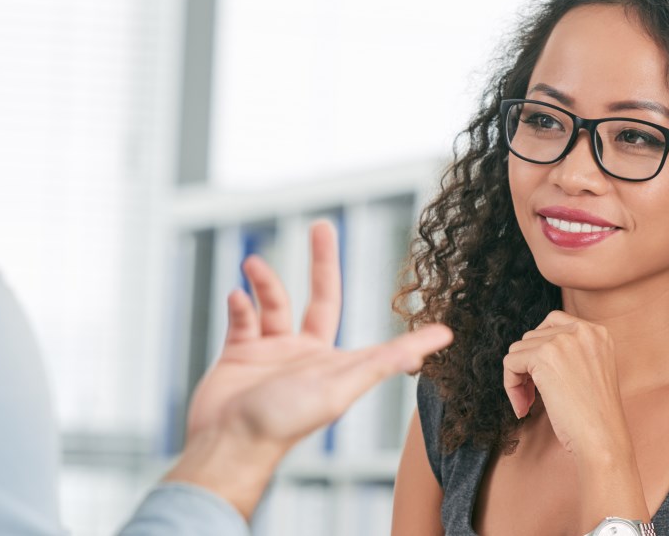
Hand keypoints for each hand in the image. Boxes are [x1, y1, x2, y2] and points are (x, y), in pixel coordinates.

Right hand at [165, 221, 453, 518]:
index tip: (441, 328)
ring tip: (253, 264)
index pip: (380, 343)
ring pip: (274, 303)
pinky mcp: (239, 355)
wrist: (226, 442)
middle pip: (319, 297)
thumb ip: (381, 363)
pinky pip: (242, 319)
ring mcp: (271, 353)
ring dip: (264, 281)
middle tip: (321, 227)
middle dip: (321, 262)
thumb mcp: (339, 390)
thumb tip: (431, 344)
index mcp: (335, 366)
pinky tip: (237, 298)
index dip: (410, 335)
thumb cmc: (283, 423)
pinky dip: (239, 305)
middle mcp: (305, 355)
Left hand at [504, 310, 650, 530]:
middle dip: (527, 367)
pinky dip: (511, 386)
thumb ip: (570, 354)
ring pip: (518, 349)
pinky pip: (510, 363)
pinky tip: (524, 407)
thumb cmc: (596, 417)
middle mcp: (584, 331)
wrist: (603, 440)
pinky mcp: (544, 356)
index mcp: (599, 333)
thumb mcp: (590, 373)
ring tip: (529, 404)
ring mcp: (564, 341)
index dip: (539, 350)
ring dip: (518, 378)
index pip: (553, 322)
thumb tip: (528, 349)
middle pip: (532, 337)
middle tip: (532, 397)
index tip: (541, 377)